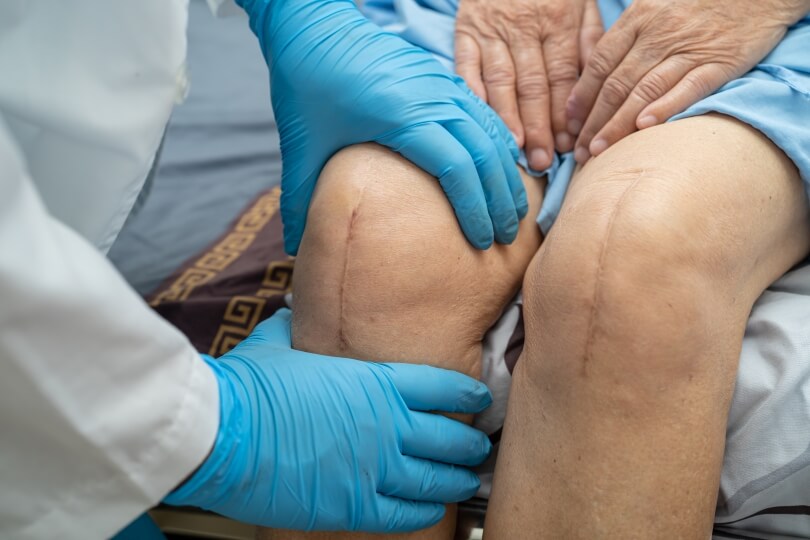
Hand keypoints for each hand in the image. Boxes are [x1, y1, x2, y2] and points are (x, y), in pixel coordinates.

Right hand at [164, 309, 492, 532]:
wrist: (219, 432)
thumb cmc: (248, 386)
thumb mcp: (278, 342)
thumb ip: (300, 329)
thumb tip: (297, 313)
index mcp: (375, 381)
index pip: (441, 385)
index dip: (467, 392)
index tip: (478, 396)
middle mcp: (386, 424)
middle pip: (449, 435)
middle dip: (470, 441)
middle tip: (479, 445)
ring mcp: (373, 467)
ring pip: (435, 478)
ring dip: (456, 478)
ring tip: (465, 479)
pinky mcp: (352, 505)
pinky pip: (404, 514)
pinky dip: (424, 513)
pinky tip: (431, 510)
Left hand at [238, 0, 526, 254]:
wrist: (311, 25)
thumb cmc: (304, 84)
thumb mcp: (300, 146)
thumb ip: (301, 201)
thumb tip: (299, 250)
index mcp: (402, 117)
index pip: (457, 169)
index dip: (475, 208)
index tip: (482, 241)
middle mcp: (432, 98)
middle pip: (484, 153)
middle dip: (500, 198)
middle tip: (508, 237)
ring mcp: (441, 83)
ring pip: (491, 131)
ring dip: (506, 172)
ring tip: (515, 210)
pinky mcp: (441, 76)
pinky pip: (483, 113)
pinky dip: (500, 142)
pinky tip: (506, 167)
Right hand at [455, 0, 603, 167]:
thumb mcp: (581, 2)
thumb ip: (588, 41)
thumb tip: (592, 87)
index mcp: (557, 22)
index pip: (561, 78)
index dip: (564, 114)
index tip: (567, 144)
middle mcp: (524, 29)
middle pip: (532, 86)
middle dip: (538, 127)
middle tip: (541, 161)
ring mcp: (491, 31)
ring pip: (500, 81)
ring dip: (507, 118)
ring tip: (514, 148)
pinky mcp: (465, 31)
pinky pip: (466, 67)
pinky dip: (472, 94)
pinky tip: (479, 120)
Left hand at [566, 0, 807, 162]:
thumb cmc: (700, 1)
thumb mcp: (655, 6)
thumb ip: (627, 37)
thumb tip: (594, 72)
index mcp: (639, 19)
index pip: (600, 64)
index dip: (581, 97)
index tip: (568, 124)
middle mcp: (659, 35)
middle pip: (616, 84)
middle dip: (593, 121)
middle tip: (579, 151)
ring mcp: (689, 49)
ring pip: (644, 90)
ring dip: (617, 124)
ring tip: (599, 150)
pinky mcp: (720, 61)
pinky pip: (688, 86)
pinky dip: (665, 106)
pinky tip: (645, 127)